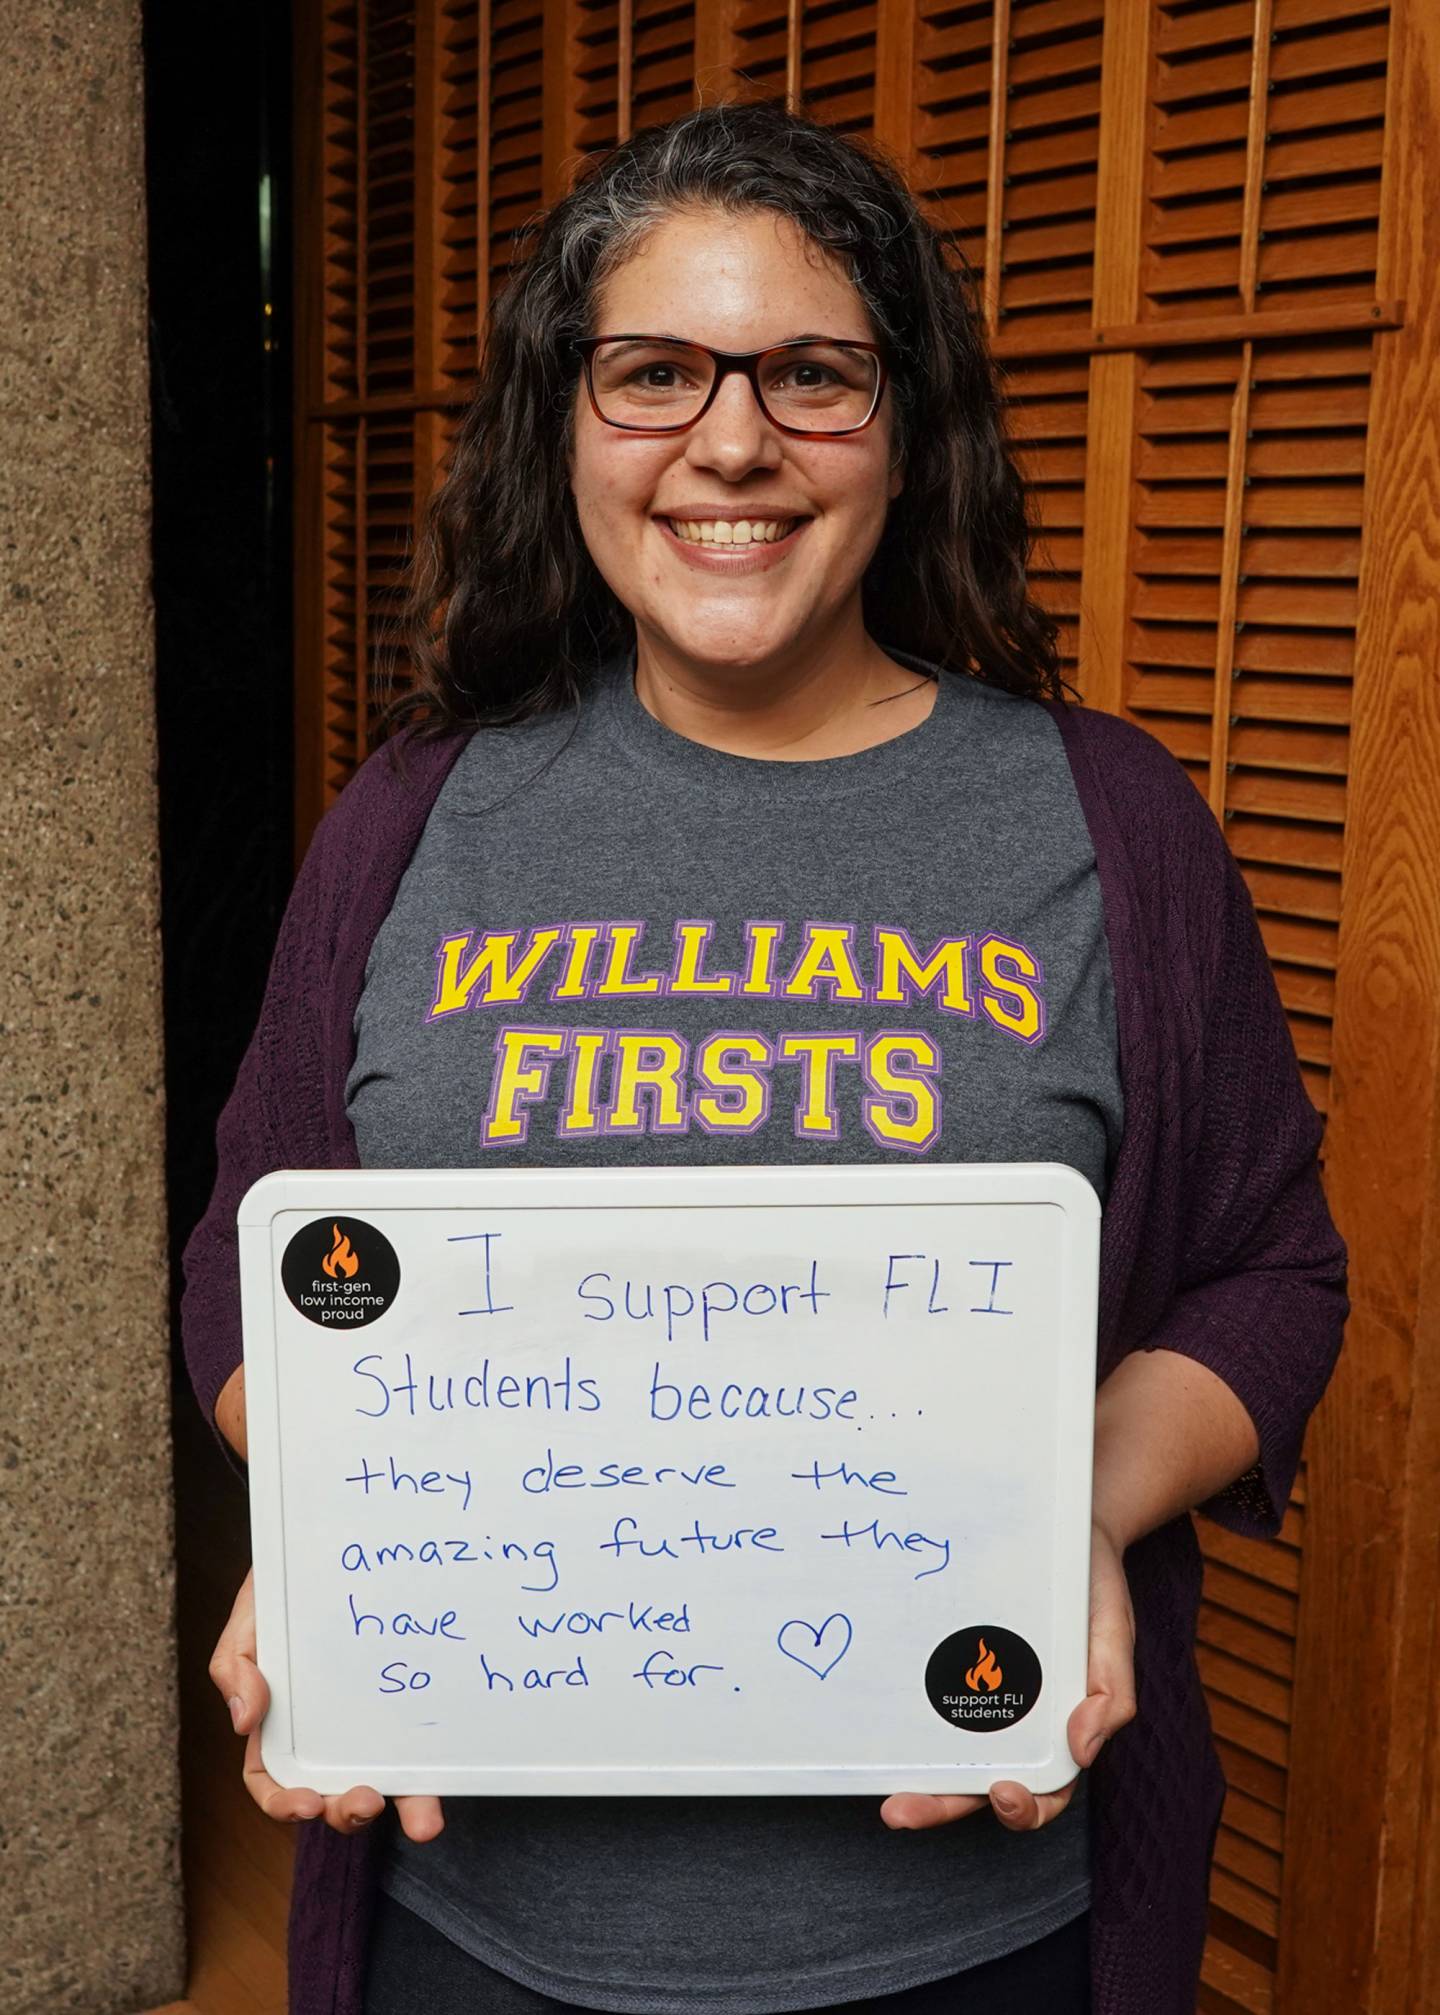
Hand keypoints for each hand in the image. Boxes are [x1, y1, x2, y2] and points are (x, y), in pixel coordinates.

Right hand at [209, 1566, 444, 1842]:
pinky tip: (449, 1781)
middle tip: (367, 1802)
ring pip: (384, 1781)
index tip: (305, 1804)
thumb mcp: (250, 1621)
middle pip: (330, 1792)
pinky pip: (423, 1745)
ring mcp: (372, 1722)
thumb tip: (242, 1722)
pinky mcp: (411, 1706)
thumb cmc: (283, 1589)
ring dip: (404, 1808)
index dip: (284, 1802)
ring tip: (423, 1820)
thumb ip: (235, 1667)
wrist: (334, 1547)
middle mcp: (327, 1734)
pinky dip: (435, 1773)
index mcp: (280, 1724)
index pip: (272, 1780)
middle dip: (346, 1813)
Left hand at [879, 1517, 1136, 1833]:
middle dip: (939, 1805)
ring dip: (913, 1774)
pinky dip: (902, 1714)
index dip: (1021, 1809)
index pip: (1041, 1791)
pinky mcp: (947, 1657)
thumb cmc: (1093, 1590)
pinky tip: (876, 1718)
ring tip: (881, 1787)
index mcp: (1056, 1728)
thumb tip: (1082, 1749)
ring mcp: (974, 1690)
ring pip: (942, 1748)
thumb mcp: (1112, 1637)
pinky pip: (925, 1690)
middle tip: (901, 1811)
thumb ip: (1111, 1694)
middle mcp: (1010, 1719)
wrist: (1064, 1527)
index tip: (1002, 1792)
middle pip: (975, 1782)